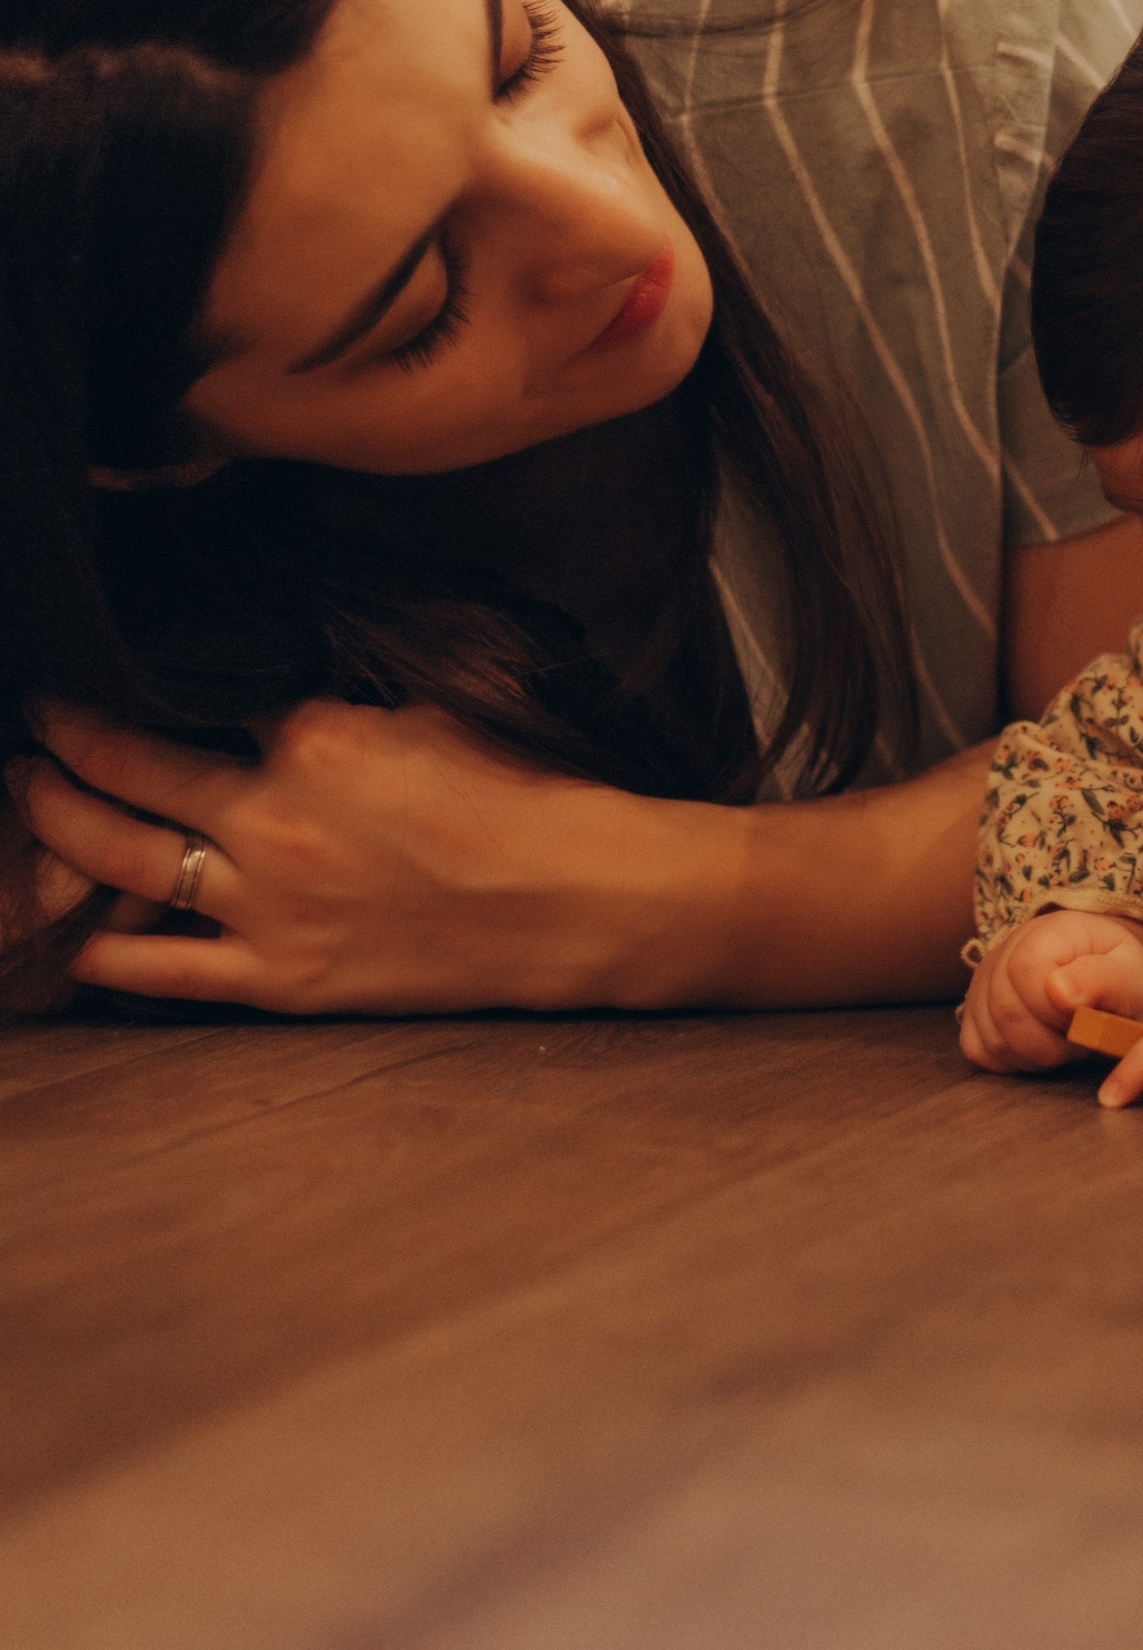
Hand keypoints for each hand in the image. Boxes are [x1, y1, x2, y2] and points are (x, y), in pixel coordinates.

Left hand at [14, 697, 651, 1015]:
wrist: (581, 901)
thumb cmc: (523, 798)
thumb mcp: (427, 713)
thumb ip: (333, 711)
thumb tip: (272, 705)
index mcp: (310, 737)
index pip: (194, 699)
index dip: (137, 682)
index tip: (102, 671)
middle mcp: (272, 820)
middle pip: (129, 772)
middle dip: (65, 741)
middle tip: (37, 723)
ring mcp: (270, 906)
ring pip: (122, 862)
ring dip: (60, 823)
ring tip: (31, 796)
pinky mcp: (283, 978)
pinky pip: (166, 971)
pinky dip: (108, 950)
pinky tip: (76, 932)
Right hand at [958, 910, 1142, 1074]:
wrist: (1108, 974)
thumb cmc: (1121, 975)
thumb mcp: (1130, 976)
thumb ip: (1100, 980)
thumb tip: (1058, 990)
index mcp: (1046, 932)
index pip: (1024, 970)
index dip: (1055, 1009)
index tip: (1088, 1020)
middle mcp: (1004, 951)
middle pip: (1004, 1010)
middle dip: (1050, 1043)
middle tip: (1082, 1041)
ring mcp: (983, 982)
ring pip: (991, 1038)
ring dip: (1035, 1056)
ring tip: (1066, 1042)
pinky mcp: (974, 1012)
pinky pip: (979, 1050)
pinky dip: (1012, 1061)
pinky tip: (1041, 1049)